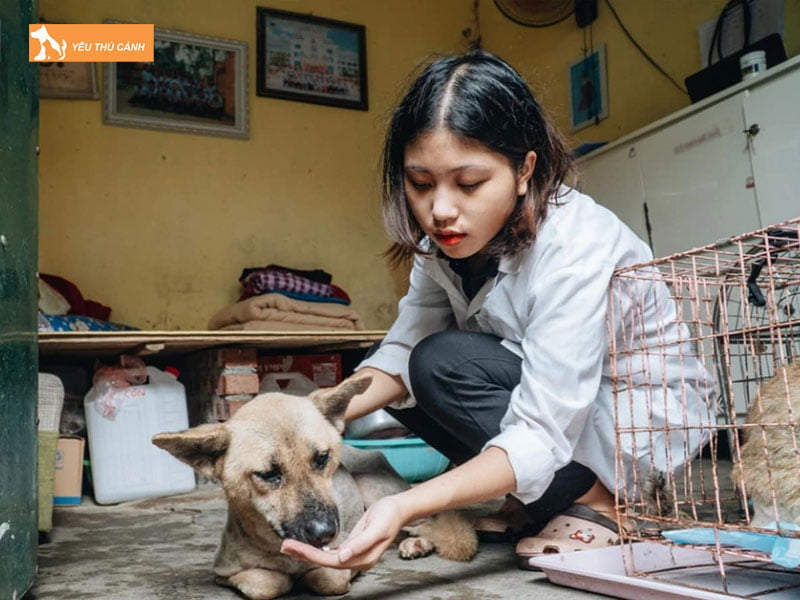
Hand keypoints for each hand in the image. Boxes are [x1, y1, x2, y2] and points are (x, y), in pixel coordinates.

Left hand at [280, 495, 406, 570]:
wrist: (399, 509)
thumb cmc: (389, 515)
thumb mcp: (377, 527)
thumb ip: (360, 543)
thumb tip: (342, 557)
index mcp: (363, 559)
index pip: (331, 561)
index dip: (311, 556)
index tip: (293, 547)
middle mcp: (358, 561)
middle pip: (326, 561)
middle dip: (304, 555)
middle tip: (284, 546)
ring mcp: (355, 556)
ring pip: (327, 558)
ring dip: (308, 553)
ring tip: (289, 546)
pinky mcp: (353, 548)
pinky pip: (332, 553)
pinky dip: (317, 550)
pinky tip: (307, 548)